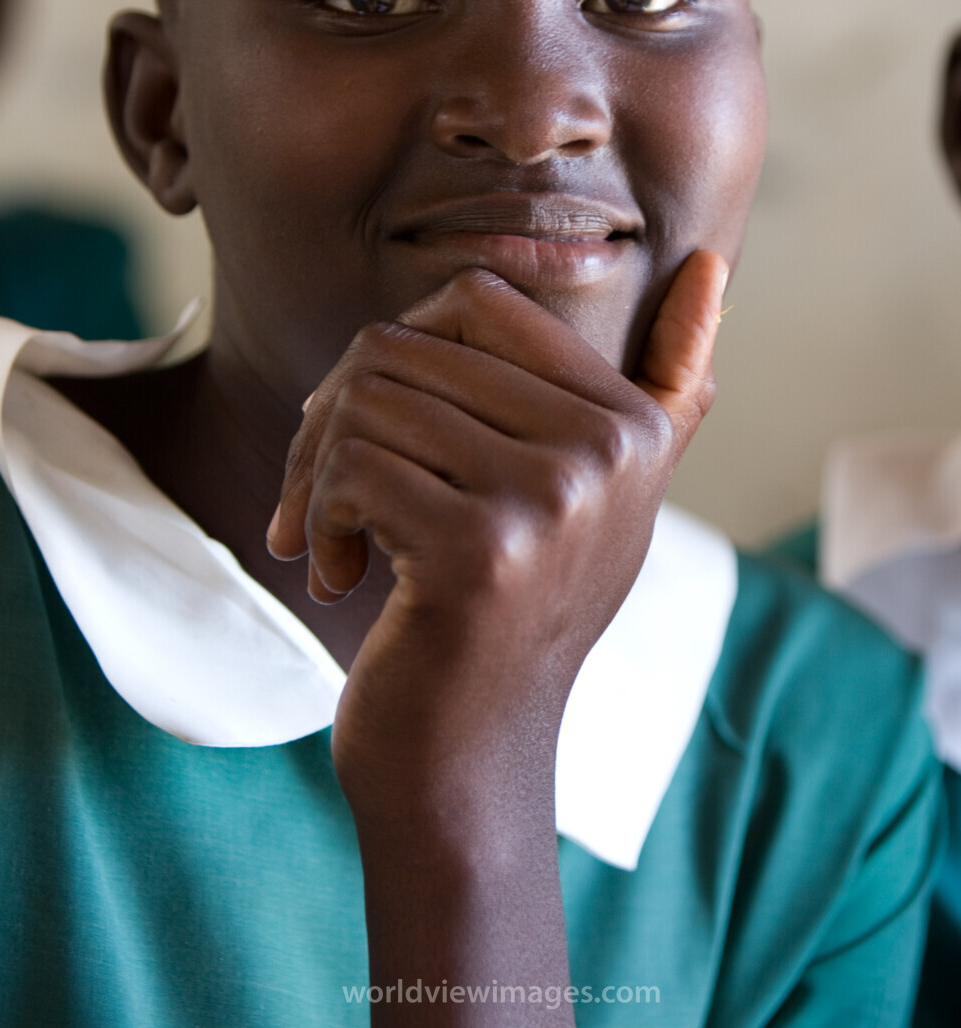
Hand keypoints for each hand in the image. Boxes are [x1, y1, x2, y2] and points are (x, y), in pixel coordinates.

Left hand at [268, 250, 727, 823]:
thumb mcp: (604, 500)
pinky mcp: (478, 552)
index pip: (476, 298)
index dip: (401, 350)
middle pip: (403, 346)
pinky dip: (314, 521)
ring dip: (317, 477)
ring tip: (340, 540)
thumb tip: (713, 266)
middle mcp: (607, 452)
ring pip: (365, 402)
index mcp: (633, 424)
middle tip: (329, 496)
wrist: (467, 761)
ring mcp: (550, 501)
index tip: (384, 427)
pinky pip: (349, 468)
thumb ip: (664, 392)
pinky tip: (339, 577)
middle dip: (332, 418)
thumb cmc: (510, 616)